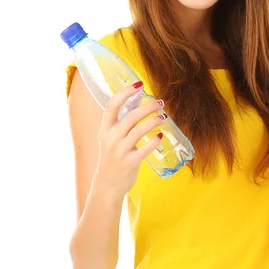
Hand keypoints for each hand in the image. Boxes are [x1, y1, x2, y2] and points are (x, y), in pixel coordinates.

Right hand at [93, 81, 166, 199]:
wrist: (107, 184)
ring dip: (153, 121)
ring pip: (138, 131)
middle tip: (161, 103)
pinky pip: (144, 150)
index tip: (139, 84)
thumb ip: (123, 122)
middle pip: (130, 117)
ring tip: (164, 117)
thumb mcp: (112, 137)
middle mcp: (110, 138)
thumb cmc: (113, 156)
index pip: (112, 105)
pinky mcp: (129, 163)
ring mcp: (119, 151)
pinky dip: (154, 141)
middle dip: (148, 107)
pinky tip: (161, 136)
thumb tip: (140, 100)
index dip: (125, 92)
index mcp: (105, 129)